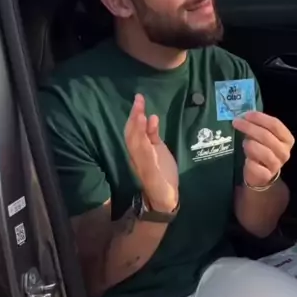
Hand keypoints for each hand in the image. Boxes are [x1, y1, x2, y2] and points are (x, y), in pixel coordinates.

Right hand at [124, 94, 178, 212]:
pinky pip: (145, 158)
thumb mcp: (158, 149)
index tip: (139, 99)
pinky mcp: (150, 173)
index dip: (135, 114)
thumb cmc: (162, 172)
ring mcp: (143, 164)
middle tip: (139, 101)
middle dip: (135, 117)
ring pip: (136, 144)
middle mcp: (137, 156)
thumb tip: (152, 116)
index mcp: (139, 150)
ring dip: (138, 129)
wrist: (165, 197)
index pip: (133, 129)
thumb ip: (153, 134)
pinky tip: (148, 136)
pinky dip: (145, 146)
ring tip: (141, 114)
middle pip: (132, 134)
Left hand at [233, 111, 294, 188]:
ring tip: (243, 142)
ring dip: (250, 144)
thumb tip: (244, 116)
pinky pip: (255, 166)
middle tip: (237, 123)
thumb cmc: (263, 149)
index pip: (275, 125)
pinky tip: (246, 159)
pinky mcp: (266, 176)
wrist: (262, 174)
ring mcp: (276, 165)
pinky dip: (248, 161)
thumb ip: (259, 126)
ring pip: (262, 151)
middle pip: (267, 136)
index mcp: (287, 139)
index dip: (260, 118)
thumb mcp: (264, 136)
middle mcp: (284, 152)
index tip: (246, 115)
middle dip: (249, 128)